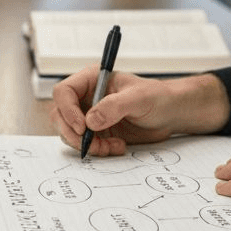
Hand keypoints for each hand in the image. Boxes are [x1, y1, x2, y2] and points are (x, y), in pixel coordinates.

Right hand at [49, 69, 228, 155]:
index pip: (64, 92)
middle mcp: (86, 98)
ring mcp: (90, 116)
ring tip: (110, 146)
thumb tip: (91, 120)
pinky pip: (86, 145)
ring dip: (87, 145)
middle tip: (91, 144)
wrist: (170, 114)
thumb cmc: (158, 97)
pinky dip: (97, 150)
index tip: (83, 127)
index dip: (68, 111)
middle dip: (74, 133)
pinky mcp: (97, 133)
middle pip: (60, 116)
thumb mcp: (139, 97)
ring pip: (70, 133)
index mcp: (92, 80)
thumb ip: (114, 106)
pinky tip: (117, 147)